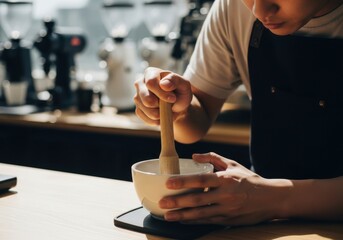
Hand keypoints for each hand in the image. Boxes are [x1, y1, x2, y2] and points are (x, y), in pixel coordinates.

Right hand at [134, 67, 191, 124]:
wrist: (178, 106)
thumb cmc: (180, 92)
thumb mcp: (184, 84)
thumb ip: (175, 81)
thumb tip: (163, 84)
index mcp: (151, 73)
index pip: (150, 83)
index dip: (161, 93)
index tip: (173, 99)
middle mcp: (140, 83)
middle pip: (144, 97)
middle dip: (159, 105)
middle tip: (169, 107)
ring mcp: (137, 96)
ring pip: (143, 108)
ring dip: (158, 113)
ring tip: (167, 110)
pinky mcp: (138, 108)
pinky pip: (143, 116)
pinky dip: (154, 120)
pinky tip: (162, 116)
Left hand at [159, 152, 290, 225]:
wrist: (271, 198)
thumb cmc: (249, 179)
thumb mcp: (233, 165)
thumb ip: (213, 158)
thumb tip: (194, 155)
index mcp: (226, 179)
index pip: (201, 180)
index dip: (184, 181)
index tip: (168, 182)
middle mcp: (226, 195)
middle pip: (198, 199)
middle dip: (178, 202)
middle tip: (162, 202)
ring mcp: (227, 209)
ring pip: (201, 214)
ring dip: (182, 215)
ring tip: (167, 215)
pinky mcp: (229, 220)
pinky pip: (208, 221)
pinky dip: (194, 221)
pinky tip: (183, 220)